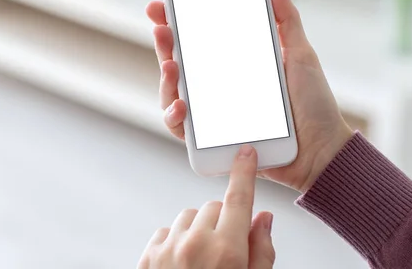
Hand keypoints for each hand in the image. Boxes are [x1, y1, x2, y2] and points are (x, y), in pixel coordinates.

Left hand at [138, 145, 274, 268]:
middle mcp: (196, 244)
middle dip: (223, 220)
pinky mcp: (148, 257)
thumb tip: (263, 219)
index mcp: (227, 251)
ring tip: (201, 259)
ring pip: (188, 216)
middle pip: (213, 207)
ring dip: (198, 229)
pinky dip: (175, 241)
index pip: (240, 199)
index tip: (245, 153)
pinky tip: (182, 264)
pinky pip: (166, 232)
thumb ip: (262, 251)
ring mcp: (169, 249)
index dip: (244, 173)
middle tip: (226, 247)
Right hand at [146, 0, 353, 192]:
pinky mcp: (214, 140)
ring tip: (170, 66)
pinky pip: (183, 130)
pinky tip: (181, 106)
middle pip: (181, 63)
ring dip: (165, 80)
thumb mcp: (300, 55)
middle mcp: (221, 87)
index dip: (178, 22)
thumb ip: (286, 20)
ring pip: (174, 94)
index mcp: (237, 64)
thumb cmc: (314, 104)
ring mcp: (215, 114)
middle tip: (161, 28)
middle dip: (164, 44)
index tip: (163, 5)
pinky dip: (175, 117)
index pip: (200, 40)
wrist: (323, 150)